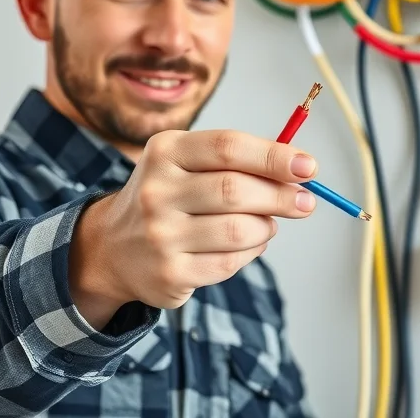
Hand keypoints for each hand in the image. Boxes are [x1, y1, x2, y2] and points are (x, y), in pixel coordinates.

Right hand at [69, 129, 317, 323]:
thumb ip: (238, 162)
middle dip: (281, 196)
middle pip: (236, 190)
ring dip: (266, 228)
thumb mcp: (187, 162)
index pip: (228, 147)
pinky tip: (247, 245)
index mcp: (165, 151)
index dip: (274, 156)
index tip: (308, 167)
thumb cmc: (168, 197)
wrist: (111, 248)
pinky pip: (230, 263)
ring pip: (239, 231)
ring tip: (267, 224)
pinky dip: (251, 253)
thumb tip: (298, 171)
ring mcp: (160, 235)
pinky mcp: (169, 273)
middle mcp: (157, 191)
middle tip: (305, 202)